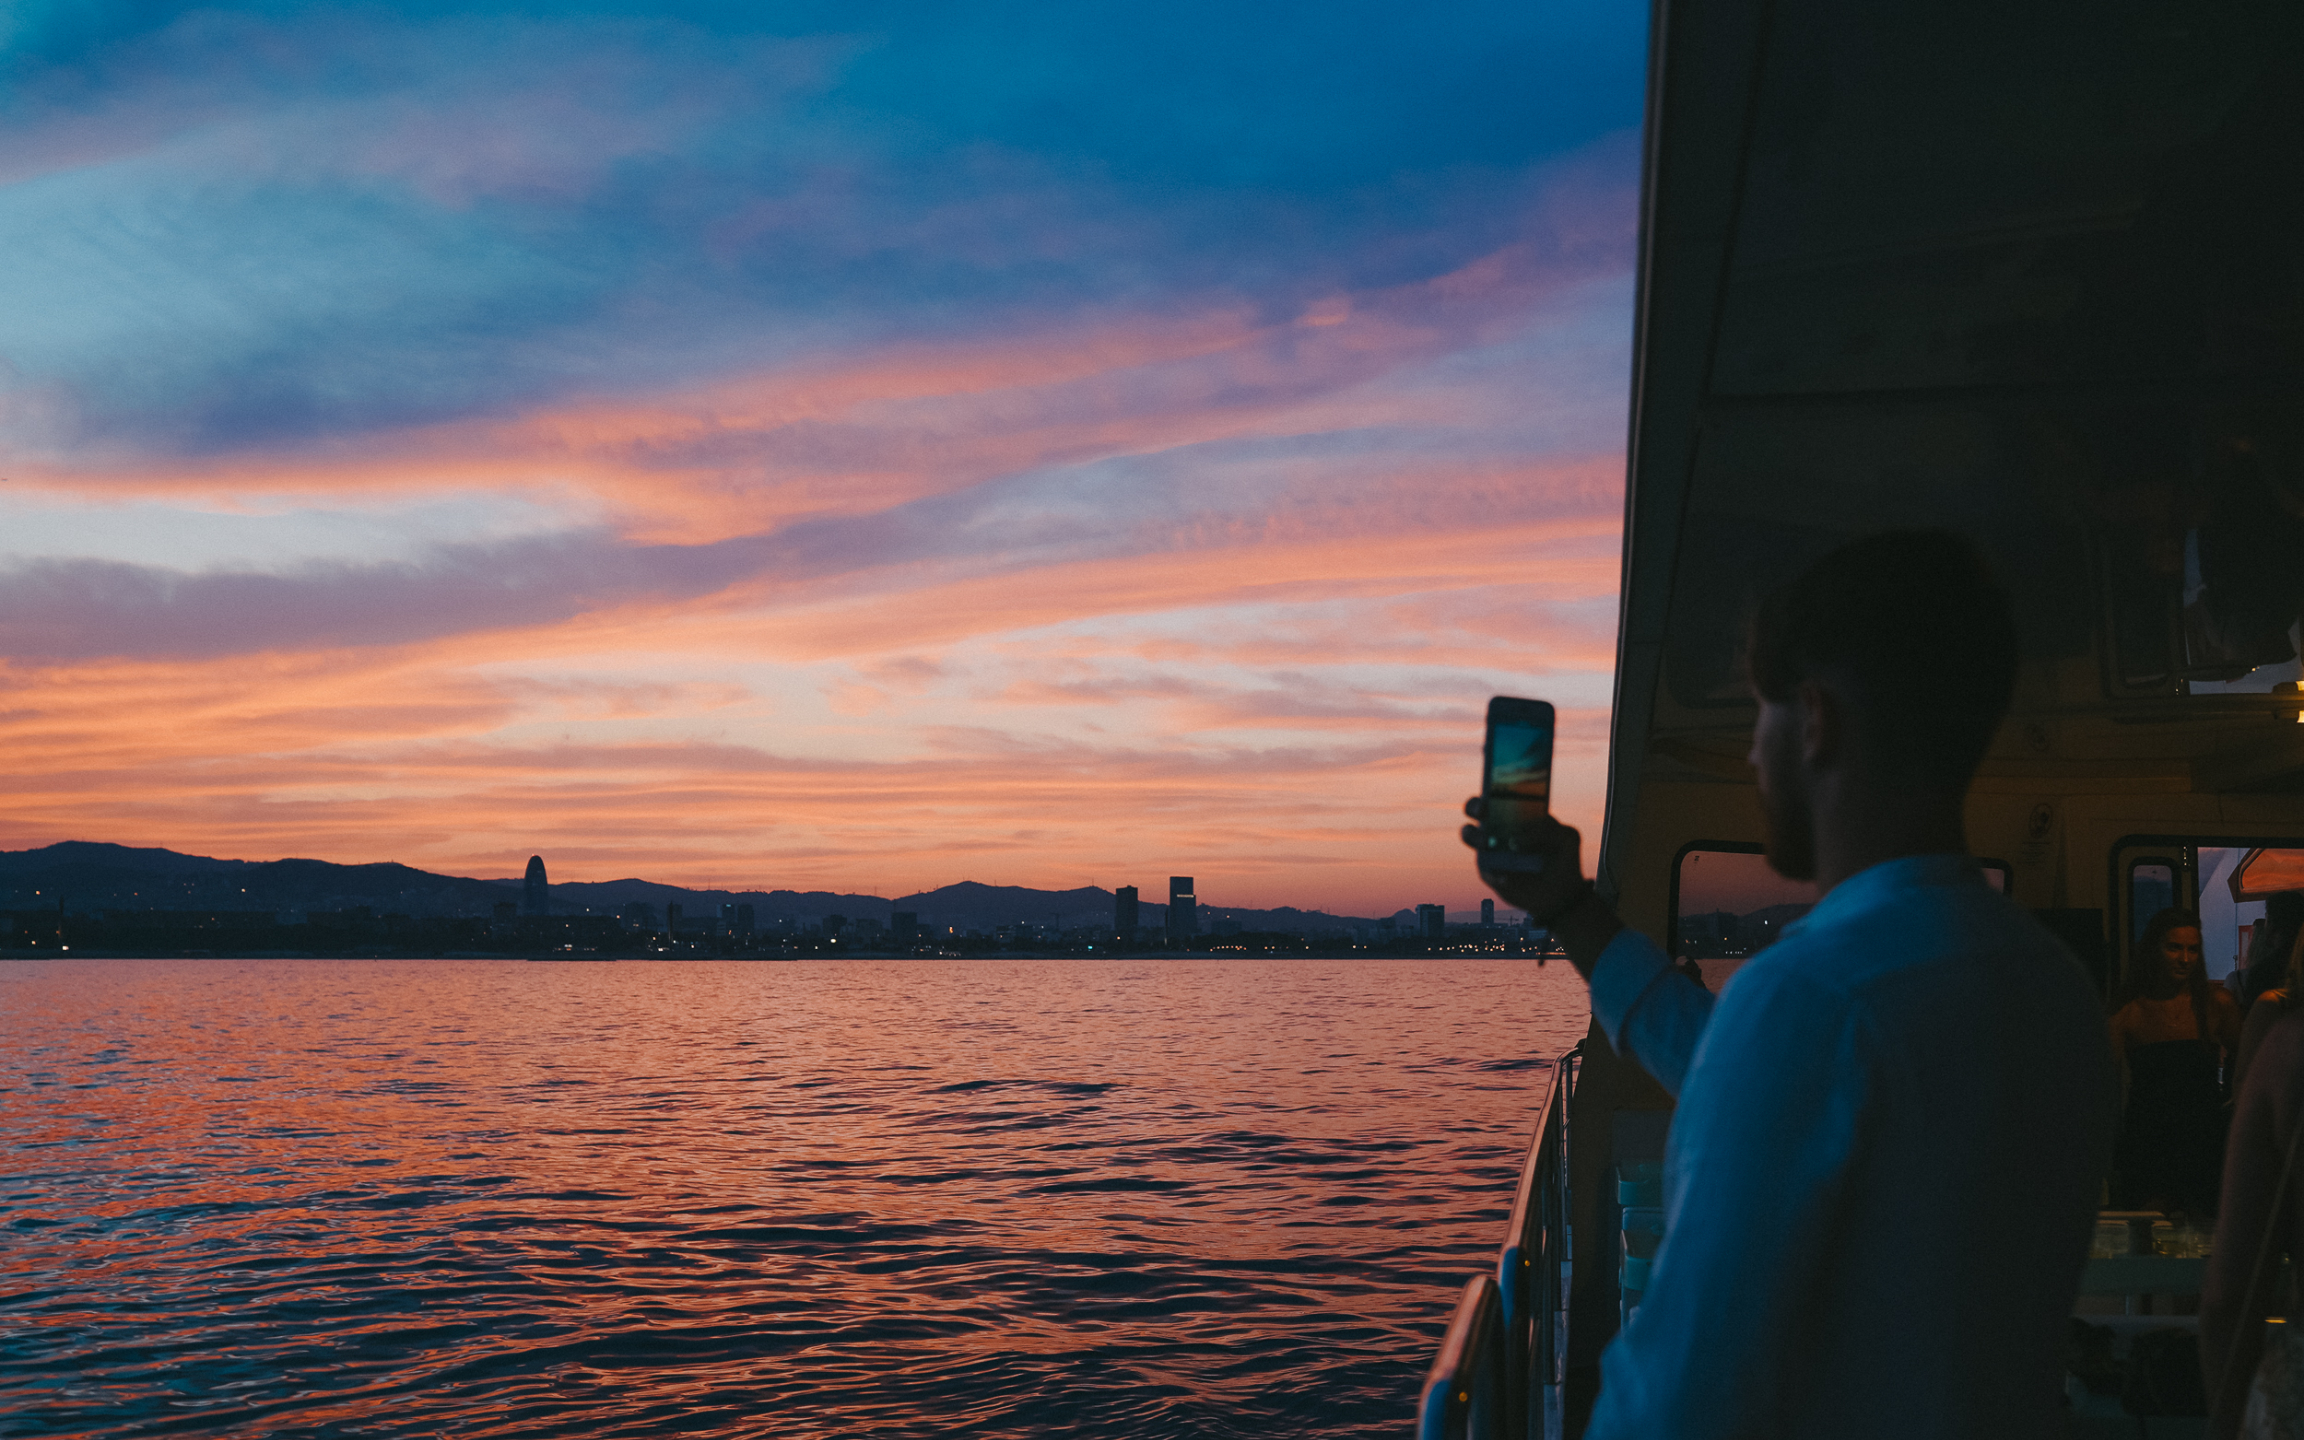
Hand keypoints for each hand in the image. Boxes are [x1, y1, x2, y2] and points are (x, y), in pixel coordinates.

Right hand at [1461, 797, 1588, 920]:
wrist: (1563, 892)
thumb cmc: (1562, 857)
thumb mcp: (1567, 837)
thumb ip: (1551, 828)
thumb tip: (1520, 834)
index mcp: (1516, 814)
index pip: (1495, 794)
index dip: (1490, 787)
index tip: (1492, 791)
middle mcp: (1498, 828)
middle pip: (1473, 811)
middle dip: (1474, 807)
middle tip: (1484, 812)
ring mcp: (1491, 850)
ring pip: (1470, 836)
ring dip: (1476, 837)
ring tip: (1489, 844)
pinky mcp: (1490, 873)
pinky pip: (1486, 871)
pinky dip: (1495, 873)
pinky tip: (1508, 877)